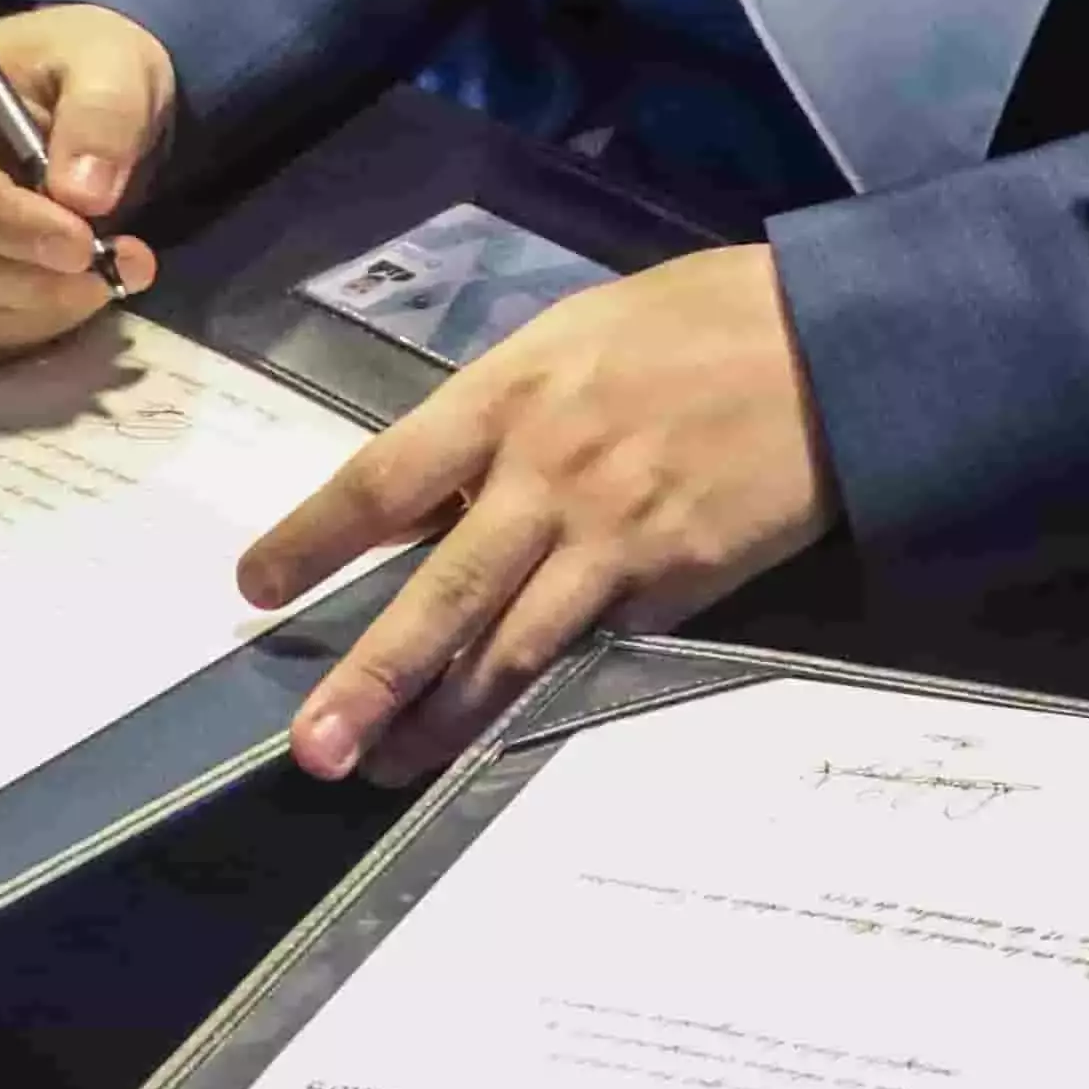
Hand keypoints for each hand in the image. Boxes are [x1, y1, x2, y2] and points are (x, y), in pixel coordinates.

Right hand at [0, 3, 176, 360]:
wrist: (74, 99)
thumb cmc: (78, 69)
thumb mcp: (110, 66)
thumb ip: (103, 116)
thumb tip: (82, 194)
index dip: (1, 221)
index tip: (82, 244)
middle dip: (29, 276)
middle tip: (122, 264)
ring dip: (36, 307)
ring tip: (114, 275)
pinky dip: (23, 326)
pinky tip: (75, 297)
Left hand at [237, 248, 836, 784]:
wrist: (831, 346)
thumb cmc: (698, 322)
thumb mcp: (575, 335)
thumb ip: (499, 414)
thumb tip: (431, 497)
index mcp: (509, 396)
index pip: (384, 479)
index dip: (312, 539)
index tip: (256, 587)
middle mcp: (547, 474)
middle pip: (438, 593)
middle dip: (369, 677)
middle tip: (312, 746)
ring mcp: (613, 537)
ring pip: (511, 650)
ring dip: (445, 719)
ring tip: (389, 767)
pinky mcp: (674, 585)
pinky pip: (594, 649)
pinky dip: (547, 693)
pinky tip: (505, 730)